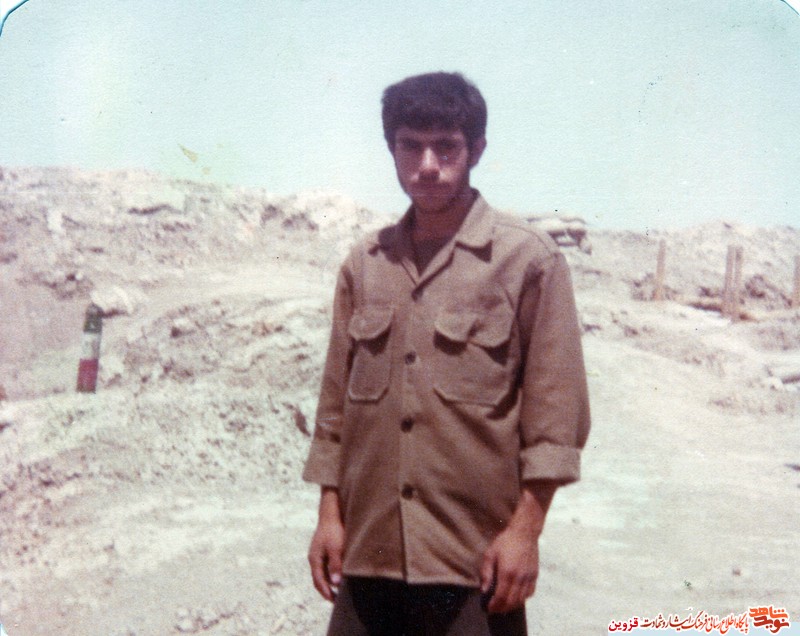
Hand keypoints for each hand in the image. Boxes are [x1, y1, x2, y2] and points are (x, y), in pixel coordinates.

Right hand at [308, 487, 344, 601]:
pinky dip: (331, 574)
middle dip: (326, 590)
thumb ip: (335, 565)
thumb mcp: (335, 548)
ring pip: (322, 573)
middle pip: (319, 579)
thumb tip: (335, 583)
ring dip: (329, 582)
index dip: (325, 592)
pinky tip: (340, 575)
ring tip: (339, 590)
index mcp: (314, 559)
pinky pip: (325, 566)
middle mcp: (314, 558)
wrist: (331, 514)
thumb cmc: (333, 530)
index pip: (318, 581)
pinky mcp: (324, 550)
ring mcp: (318, 554)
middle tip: (336, 600)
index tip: (334, 601)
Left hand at [479, 482, 554, 613]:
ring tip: (503, 606)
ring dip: (512, 606)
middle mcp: (520, 578)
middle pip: (512, 602)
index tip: (488, 609)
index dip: (494, 606)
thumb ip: (486, 573)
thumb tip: (484, 590)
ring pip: (521, 600)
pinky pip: (530, 593)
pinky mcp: (535, 576)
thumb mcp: (490, 554)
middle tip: (494, 609)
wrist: (525, 533)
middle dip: (502, 608)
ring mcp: (529, 578)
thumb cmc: (505, 541)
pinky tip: (515, 598)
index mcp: (507, 573)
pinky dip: (522, 599)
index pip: (501, 597)